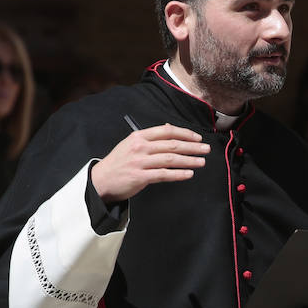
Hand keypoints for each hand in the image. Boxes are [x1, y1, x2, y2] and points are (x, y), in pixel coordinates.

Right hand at [90, 123, 208, 202]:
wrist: (100, 180)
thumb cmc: (119, 163)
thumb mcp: (131, 144)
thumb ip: (150, 137)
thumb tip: (168, 127)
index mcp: (139, 137)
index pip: (166, 131)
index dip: (185, 134)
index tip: (197, 138)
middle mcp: (140, 147)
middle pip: (172, 145)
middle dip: (192, 147)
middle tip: (206, 149)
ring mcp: (140, 162)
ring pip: (170, 159)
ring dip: (189, 160)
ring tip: (201, 162)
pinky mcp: (140, 177)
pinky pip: (164, 174)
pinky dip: (178, 174)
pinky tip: (189, 174)